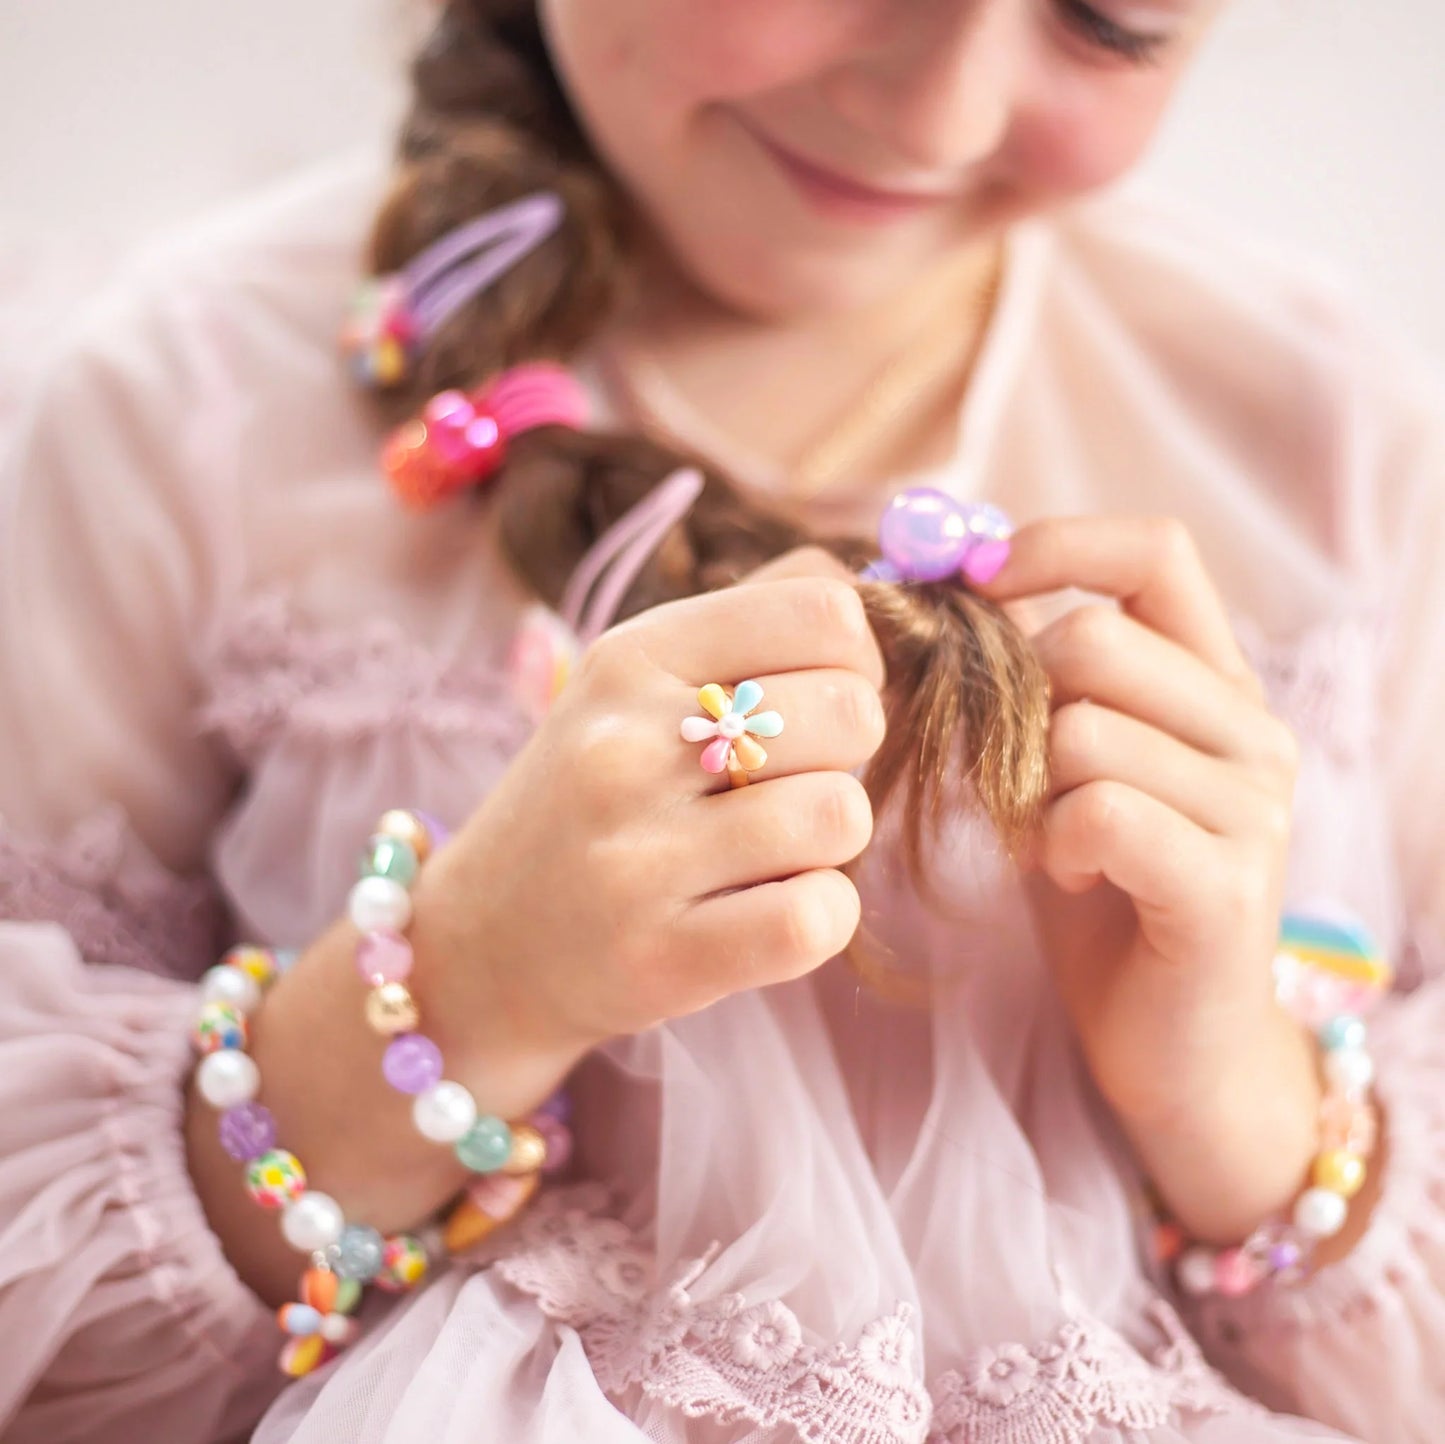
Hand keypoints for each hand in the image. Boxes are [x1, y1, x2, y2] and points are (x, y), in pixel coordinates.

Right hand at [420, 545, 885, 1060]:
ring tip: (767, 853)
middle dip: (847, 755)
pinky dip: (819, 917)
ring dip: (829, 843)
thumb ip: (752, 618)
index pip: (824, 612)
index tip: (815, 700)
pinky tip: (765, 911)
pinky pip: (818, 918)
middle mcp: (624, 747)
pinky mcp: (663, 958)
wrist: (481, 945)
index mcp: (630, 660)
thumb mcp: (634, 684)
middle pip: (851, 713)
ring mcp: (637, 858)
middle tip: (787, 785)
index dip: (855, 661)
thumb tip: (875, 585)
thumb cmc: (589, 802)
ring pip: (842, 816)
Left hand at [979, 517, 1320, 1240]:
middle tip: (1011, 773)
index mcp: (1215, 682)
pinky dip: (1059, 845)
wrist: (1170, 1040)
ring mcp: (1254, 808)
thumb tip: (953, 591)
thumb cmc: (1104, 890)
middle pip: (1094, 638)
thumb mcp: (1063, 767)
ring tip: (1049, 842)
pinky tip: (1072, 879)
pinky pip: (1102, 812)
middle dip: (1015, 702)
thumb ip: (1037, 685)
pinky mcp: (1227, 885)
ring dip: (1030, 791)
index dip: (1055, 545)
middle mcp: (1253, 729)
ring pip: (1084, 728)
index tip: (971, 579)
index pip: (1154, 551)